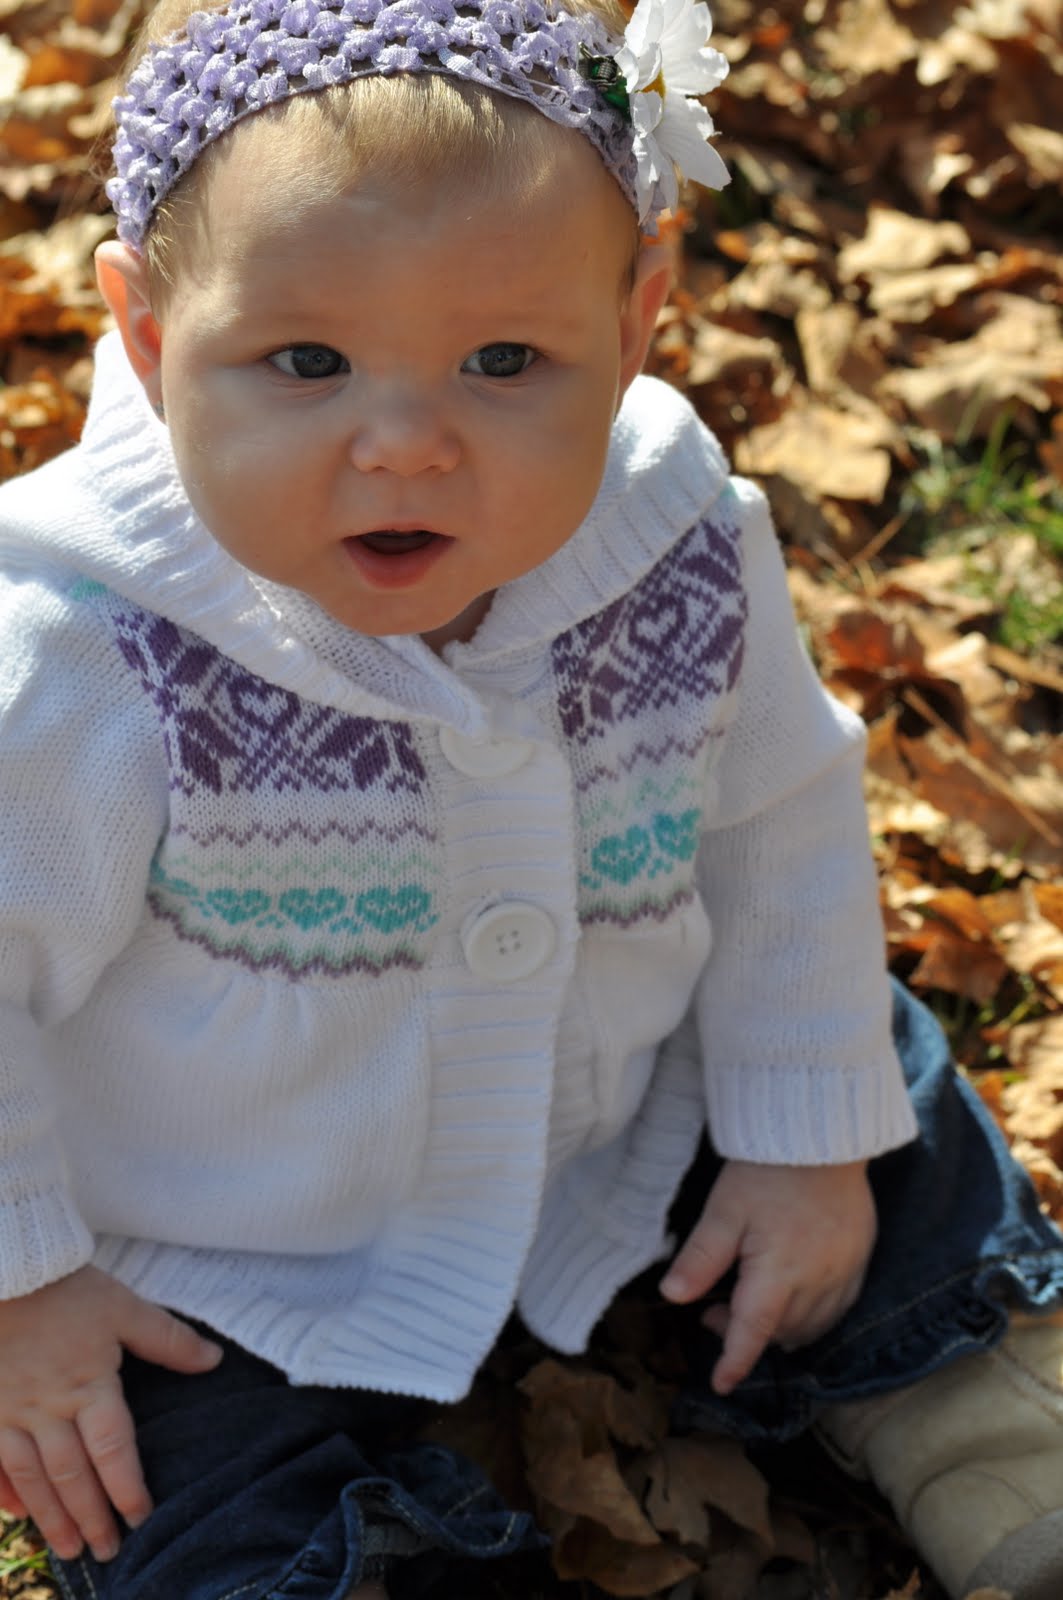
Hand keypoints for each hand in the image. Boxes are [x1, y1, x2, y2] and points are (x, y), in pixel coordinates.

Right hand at [0, 1264, 222, 1562]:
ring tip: (70, 1548)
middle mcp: (50, 1407)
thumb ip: (167, 1338)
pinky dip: (4, 1490)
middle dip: (93, 1516)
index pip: (114, 1447)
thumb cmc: (67, 1289)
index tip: (141, 1515)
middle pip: (73, 1473)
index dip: (128, 1485)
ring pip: (33, 1476)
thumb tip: (213, 1360)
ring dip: (52, 1516)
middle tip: (109, 1551)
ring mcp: (11, 1411)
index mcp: (90, 1383)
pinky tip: (15, 1513)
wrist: (9, 1269)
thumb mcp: (124, 1307)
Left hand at [660, 1159, 876, 1395]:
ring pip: (812, 1326)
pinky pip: (839, 1307)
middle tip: (715, 1309)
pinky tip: (792, 1294)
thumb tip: (671, 1296)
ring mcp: (845, 1273)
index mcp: (778, 1273)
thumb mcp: (724, 1210)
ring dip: (780, 1327)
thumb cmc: (768, 1170)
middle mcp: (818, 1282)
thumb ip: (701, 1257)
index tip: (719, 1383)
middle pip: (782, 1332)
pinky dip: (813, 1314)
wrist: (823, 1135)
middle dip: (747, 1333)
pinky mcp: (861, 1259)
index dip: (734, 1362)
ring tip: (751, 1300)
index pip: (753, 1333)